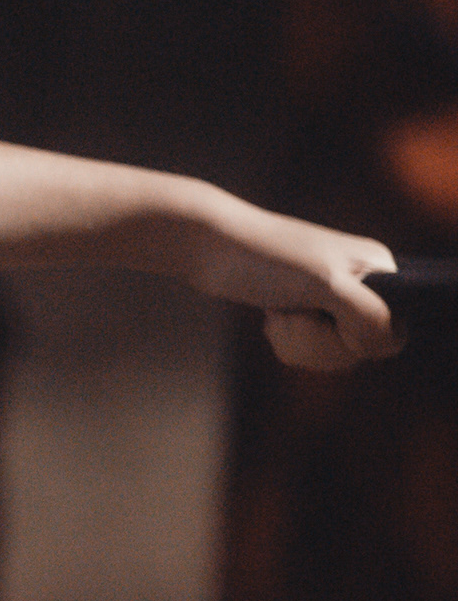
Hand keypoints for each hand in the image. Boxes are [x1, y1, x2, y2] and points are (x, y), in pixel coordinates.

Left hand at [192, 201, 399, 371]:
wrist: (206, 246)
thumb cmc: (265, 256)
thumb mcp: (324, 283)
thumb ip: (367, 313)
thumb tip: (388, 345)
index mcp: (379, 270)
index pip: (393, 332)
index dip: (361, 340)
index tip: (330, 322)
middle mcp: (361, 285)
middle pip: (360, 349)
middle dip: (320, 343)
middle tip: (294, 314)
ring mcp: (330, 300)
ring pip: (332, 353)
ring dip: (301, 343)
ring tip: (279, 314)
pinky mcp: (302, 310)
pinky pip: (309, 349)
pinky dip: (289, 342)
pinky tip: (272, 318)